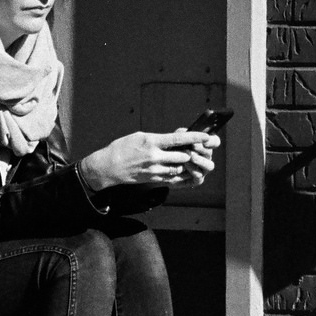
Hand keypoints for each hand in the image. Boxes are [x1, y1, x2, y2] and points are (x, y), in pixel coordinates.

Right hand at [79, 128, 218, 193]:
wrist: (109, 166)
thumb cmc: (123, 148)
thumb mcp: (140, 136)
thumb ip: (158, 139)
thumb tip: (173, 139)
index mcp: (152, 142)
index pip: (178, 139)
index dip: (195, 137)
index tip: (206, 136)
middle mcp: (154, 156)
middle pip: (182, 156)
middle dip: (190, 153)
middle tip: (195, 149)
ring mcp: (154, 169)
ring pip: (178, 169)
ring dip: (183, 164)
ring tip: (184, 160)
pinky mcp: (152, 179)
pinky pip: (171, 178)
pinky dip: (176, 174)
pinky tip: (177, 170)